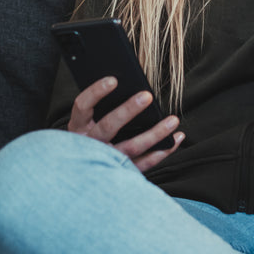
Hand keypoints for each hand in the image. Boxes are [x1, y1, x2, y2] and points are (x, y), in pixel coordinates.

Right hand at [67, 76, 183, 172]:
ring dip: (155, 133)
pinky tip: (176, 139)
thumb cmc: (90, 137)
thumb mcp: (87, 121)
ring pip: (131, 147)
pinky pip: (144, 163)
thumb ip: (101, 107)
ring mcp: (105, 160)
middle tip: (147, 96)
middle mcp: (89, 144)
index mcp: (78, 127)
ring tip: (173, 120)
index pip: (83, 106)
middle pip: (108, 126)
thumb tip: (126, 84)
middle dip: (128, 110)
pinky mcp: (121, 171)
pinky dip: (162, 151)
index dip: (96, 92)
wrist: (83, 174)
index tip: (113, 79)